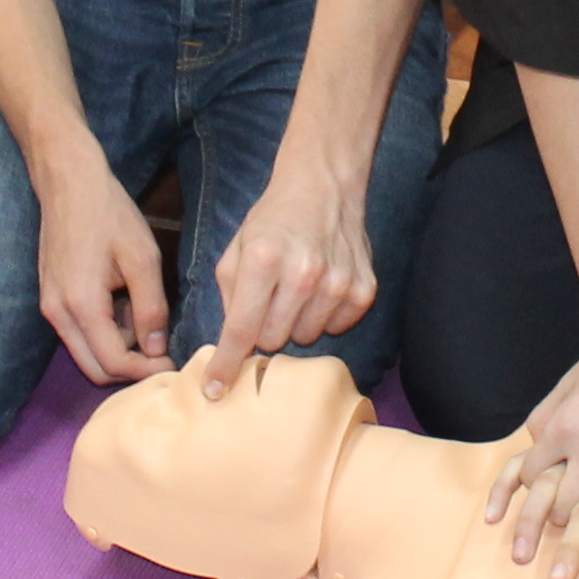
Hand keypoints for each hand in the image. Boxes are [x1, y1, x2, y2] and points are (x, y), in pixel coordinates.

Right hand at [33, 156, 171, 384]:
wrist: (69, 183)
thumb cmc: (109, 214)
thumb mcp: (142, 258)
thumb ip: (151, 308)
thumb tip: (157, 349)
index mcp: (81, 305)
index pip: (113, 362)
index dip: (147, 372)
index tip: (174, 365)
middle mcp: (58, 314)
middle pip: (94, 369)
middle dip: (131, 370)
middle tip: (163, 355)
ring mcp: (50, 307)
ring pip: (86, 353)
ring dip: (118, 351)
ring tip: (146, 322)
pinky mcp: (50, 298)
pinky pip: (78, 333)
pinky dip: (104, 333)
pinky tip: (125, 307)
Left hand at [199, 152, 374, 390]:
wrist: (323, 188)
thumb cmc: (273, 221)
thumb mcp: (236, 247)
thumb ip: (229, 295)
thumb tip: (231, 345)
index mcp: (263, 259)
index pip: (241, 328)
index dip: (226, 364)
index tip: (215, 390)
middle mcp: (302, 272)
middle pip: (273, 340)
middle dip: (265, 328)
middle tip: (269, 300)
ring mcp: (337, 282)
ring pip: (305, 338)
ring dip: (296, 322)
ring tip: (297, 289)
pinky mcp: (363, 289)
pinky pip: (336, 329)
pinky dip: (325, 316)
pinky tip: (321, 288)